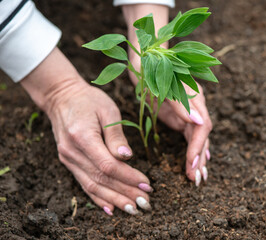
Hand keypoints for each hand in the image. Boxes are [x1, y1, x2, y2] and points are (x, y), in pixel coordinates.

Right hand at [21, 48, 151, 214]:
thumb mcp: (107, 110)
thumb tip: (127, 157)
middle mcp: (72, 152)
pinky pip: (84, 184)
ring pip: (93, 186)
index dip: (128, 177)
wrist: (61, 97)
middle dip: (125, 193)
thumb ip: (116, 135)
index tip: (147, 184)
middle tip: (145, 202)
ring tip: (133, 209)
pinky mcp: (69, 162)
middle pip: (101, 179)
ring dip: (114, 200)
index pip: (108, 165)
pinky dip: (98, 198)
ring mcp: (68, 159)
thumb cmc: (89, 100)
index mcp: (82, 137)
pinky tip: (111, 209)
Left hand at [129, 53, 211, 186]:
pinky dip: (192, 150)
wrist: (145, 57)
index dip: (198, 146)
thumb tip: (198, 122)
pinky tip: (194, 162)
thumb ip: (180, 103)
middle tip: (196, 180)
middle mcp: (196, 105)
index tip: (192, 164)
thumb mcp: (161, 84)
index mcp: (195, 97)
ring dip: (197, 158)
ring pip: (198, 138)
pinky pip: (189, 135)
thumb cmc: (152, 68)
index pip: (203, 127)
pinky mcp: (180, 115)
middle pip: (203, 136)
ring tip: (197, 178)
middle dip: (199, 158)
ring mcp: (189, 111)